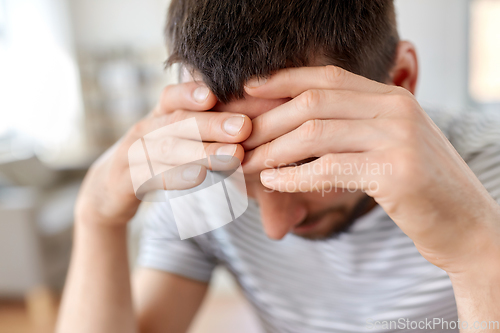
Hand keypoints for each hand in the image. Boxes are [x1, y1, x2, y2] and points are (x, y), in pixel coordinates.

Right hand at [75, 82, 251, 226]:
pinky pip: (152, 176)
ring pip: (167, 149)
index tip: (215, 95)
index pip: (171, 97)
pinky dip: (176, 176)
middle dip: (212, 124)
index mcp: (158, 114)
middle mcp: (145, 129)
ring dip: (202, 151)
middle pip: (177, 122)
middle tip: (244, 128)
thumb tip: (247, 114)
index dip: (190, 93)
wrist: (110, 186)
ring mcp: (132, 154)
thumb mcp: (172, 135)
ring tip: (233, 155)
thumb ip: (201, 123)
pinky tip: (200, 177)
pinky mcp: (126, 181)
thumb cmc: (156, 156)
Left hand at [242, 66, 499, 272]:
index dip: (282, 80)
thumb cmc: (420, 190)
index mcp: (391, 97)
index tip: (247, 90)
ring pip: (315, 132)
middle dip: (267, 121)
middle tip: (237, 139)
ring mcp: (398, 137)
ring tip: (246, 164)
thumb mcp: (388, 148)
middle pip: (313, 102)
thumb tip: (296, 131)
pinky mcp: (397, 171)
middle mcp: (395, 108)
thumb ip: (353, 131)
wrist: (468, 227)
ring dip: (272, 150)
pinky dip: (293, 176)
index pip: (327, 77)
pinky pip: (328, 167)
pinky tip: (272, 183)